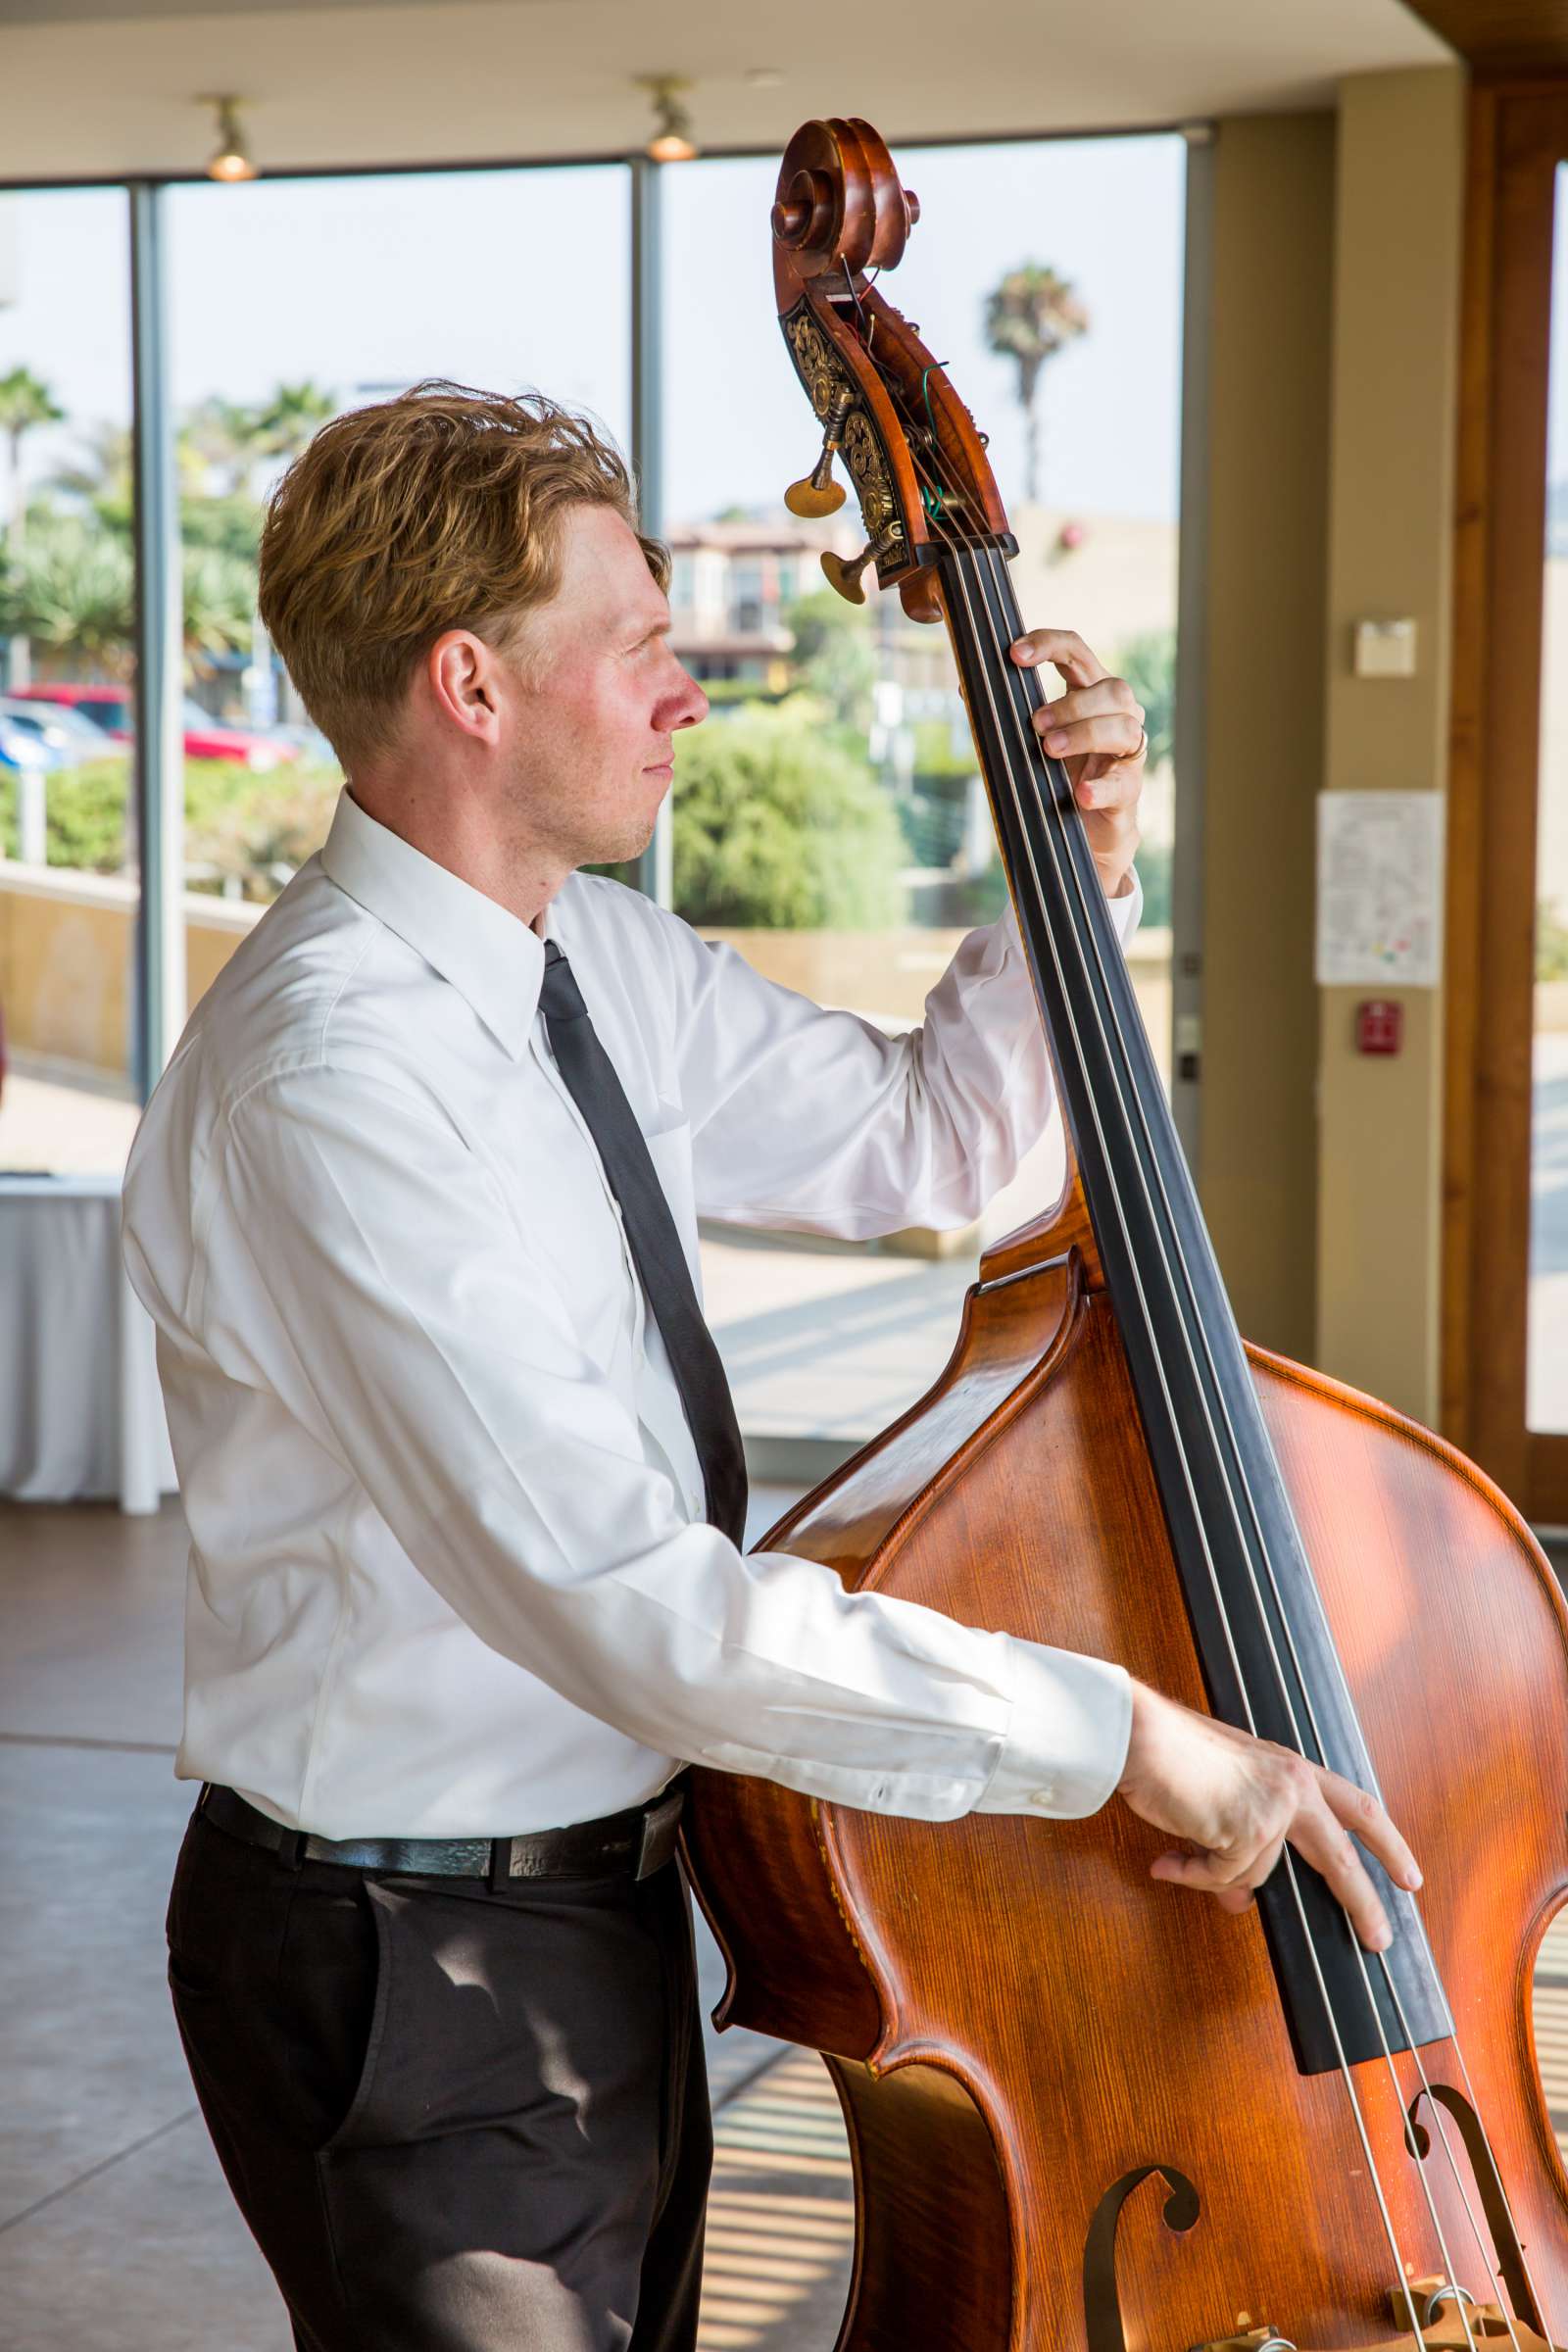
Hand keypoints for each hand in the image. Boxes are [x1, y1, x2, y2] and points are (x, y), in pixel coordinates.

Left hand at [1009, 627, 1143, 899]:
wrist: (1080, 835)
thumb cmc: (1052, 777)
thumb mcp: (1024, 741)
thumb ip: (1002, 715)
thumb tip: (965, 687)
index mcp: (1088, 691)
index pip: (1076, 651)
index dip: (1048, 644)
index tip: (1014, 655)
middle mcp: (1116, 714)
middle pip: (1111, 689)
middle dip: (1071, 703)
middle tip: (1035, 724)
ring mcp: (1127, 752)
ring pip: (1124, 727)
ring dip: (1084, 734)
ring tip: (1049, 750)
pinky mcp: (1130, 789)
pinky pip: (1124, 782)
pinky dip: (1101, 787)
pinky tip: (1081, 794)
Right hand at [1116, 1681, 1421, 1951]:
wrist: (1142, 1735)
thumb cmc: (1175, 1755)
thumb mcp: (1226, 1796)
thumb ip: (1246, 1842)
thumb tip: (1241, 1899)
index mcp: (1293, 1769)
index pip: (1357, 1807)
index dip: (1387, 1844)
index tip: (1408, 1878)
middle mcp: (1294, 1785)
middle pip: (1341, 1858)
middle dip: (1363, 1905)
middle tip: (1379, 1940)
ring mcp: (1275, 1808)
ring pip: (1256, 1874)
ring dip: (1214, 1872)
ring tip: (1181, 1848)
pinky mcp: (1250, 1830)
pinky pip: (1225, 1877)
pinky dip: (1194, 1875)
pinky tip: (1169, 1861)